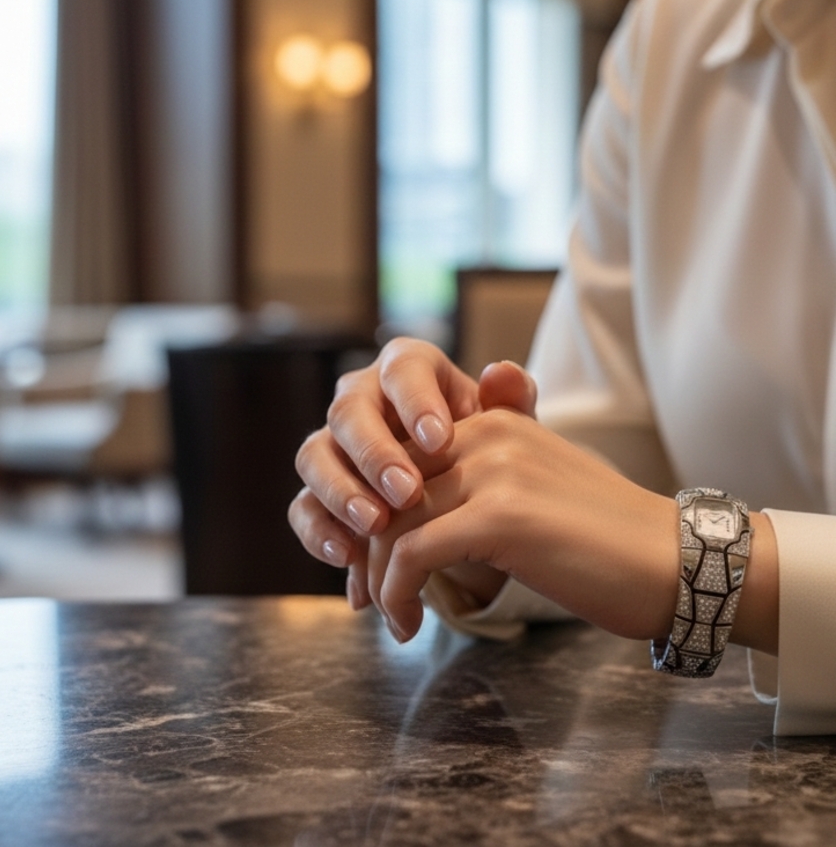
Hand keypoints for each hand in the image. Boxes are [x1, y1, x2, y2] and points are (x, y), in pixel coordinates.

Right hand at [288, 337, 536, 606]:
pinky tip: (347, 557)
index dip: (415, 401)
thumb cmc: (485, 454)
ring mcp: (334, 446)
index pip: (402, 368)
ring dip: (341, 491)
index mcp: (409, 370)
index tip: (440, 441)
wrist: (467, 502)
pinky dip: (320, 531)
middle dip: (375, 453)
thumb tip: (503, 371)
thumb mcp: (507, 433)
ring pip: (315, 455)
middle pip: (349, 411)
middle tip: (407, 493)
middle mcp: (362, 399)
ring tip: (376, 525)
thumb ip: (512, 403)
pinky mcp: (318, 492)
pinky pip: (303, 506)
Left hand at [365, 407, 679, 643]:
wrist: (680, 562)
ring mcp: (494, 471)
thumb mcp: (532, 492)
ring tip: (392, 619)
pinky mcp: (501, 515)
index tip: (376, 569)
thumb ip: (477, 489)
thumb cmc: (607, 542)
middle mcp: (488, 434)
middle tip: (371, 600)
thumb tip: (412, 523)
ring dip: (379, 580)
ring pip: (392, 523)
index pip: (402, 463)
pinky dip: (397, 594)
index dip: (377, 518)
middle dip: (369, 551)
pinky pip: (413, 554)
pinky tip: (407, 625)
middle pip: (388, 491)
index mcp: (494, 423)